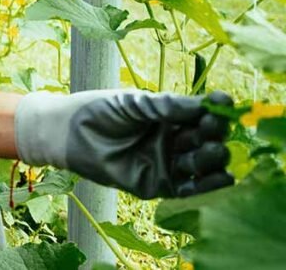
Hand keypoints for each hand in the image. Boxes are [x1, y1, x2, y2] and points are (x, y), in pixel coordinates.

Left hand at [15, 89, 232, 198]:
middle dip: (214, 134)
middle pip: (207, 139)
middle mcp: (174, 139)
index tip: (222, 103)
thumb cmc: (99, 111)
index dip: (215, 110)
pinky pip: (188, 189)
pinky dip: (205, 186)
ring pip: (202, 165)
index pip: (203, 115)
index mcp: (171, 116)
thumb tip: (207, 104)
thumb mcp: (135, 104)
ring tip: (212, 151)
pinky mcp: (159, 185)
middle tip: (210, 129)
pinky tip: (218, 179)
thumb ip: (167, 106)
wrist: (68, 133)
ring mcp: (168, 162)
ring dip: (212, 159)